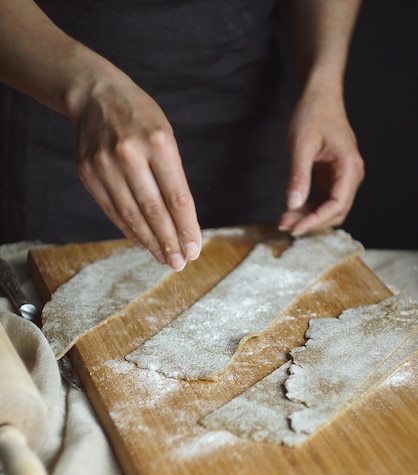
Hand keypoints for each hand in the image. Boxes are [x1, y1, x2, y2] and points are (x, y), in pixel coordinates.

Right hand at [73, 71, 200, 270]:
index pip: (177, 196)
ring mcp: (104, 164)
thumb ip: (173, 176)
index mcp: (158, 142)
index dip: (187, 228)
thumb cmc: (140, 118)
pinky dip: (128, 230)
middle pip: (154, 210)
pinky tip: (142, 243)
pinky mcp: (87, 173)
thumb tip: (183, 223)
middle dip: (169, 241)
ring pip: (131, 215)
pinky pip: (112, 210)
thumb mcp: (165, 135)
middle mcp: (129, 153)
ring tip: (164, 259)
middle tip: (180, 263)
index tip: (194, 249)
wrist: (95, 95)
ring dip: (150, 242)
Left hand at [278, 92, 364, 235]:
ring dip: (308, 217)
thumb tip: (293, 204)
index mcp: (349, 167)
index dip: (316, 220)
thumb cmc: (313, 114)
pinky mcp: (332, 176)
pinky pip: (323, 199)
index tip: (295, 228)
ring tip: (284, 220)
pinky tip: (291, 210)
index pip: (336, 204)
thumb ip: (299, 176)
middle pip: (335, 211)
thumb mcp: (302, 146)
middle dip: (310, 221)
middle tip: (284, 226)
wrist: (319, 96)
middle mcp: (351, 175)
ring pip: (328, 208)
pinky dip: (308, 207)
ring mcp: (342, 176)